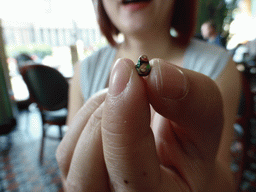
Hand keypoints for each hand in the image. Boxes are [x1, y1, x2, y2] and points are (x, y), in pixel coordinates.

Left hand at [56, 58, 228, 190]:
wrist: (172, 158)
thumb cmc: (189, 146)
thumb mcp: (205, 124)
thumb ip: (194, 100)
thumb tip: (158, 73)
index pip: (131, 180)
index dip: (125, 126)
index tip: (133, 77)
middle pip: (89, 173)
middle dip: (110, 117)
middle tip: (131, 79)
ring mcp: (93, 190)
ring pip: (71, 158)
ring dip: (98, 113)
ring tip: (128, 97)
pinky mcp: (79, 173)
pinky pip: (67, 147)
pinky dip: (88, 116)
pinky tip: (113, 108)